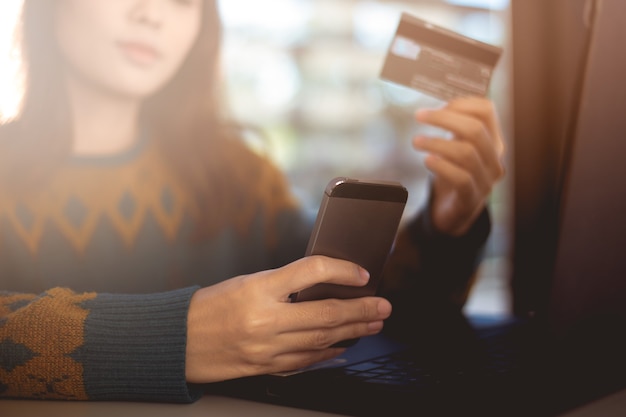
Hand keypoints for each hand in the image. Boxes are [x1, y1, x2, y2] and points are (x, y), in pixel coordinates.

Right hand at [185, 256, 391, 382]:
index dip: (342, 269)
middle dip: (362, 309)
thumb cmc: (210, 307)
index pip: (312, 271)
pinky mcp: (266, 367)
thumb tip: (322, 285)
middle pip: (326, 312)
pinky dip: (329, 354)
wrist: (179, 341)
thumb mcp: (247, 282)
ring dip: (353, 332)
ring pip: (323, 340)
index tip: (361, 272)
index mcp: (259, 288)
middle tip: (383, 306)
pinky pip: (306, 361)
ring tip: (372, 325)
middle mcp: (266, 319)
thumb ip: (284, 284)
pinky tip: (344, 347)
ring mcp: (267, 348)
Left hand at [413, 96, 504, 235]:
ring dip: (437, 143)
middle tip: (420, 116)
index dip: (461, 103)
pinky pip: (460, 178)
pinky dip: (441, 166)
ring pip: (466, 153)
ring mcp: (485, 180)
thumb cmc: (455, 172)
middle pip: (475, 129)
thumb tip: (437, 105)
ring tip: (416, 141)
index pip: (487, 111)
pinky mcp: (471, 198)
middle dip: (444, 118)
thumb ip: (454, 127)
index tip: (440, 106)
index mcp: (493, 140)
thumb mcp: (457, 146)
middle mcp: (494, 159)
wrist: (454, 211)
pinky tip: (427, 160)